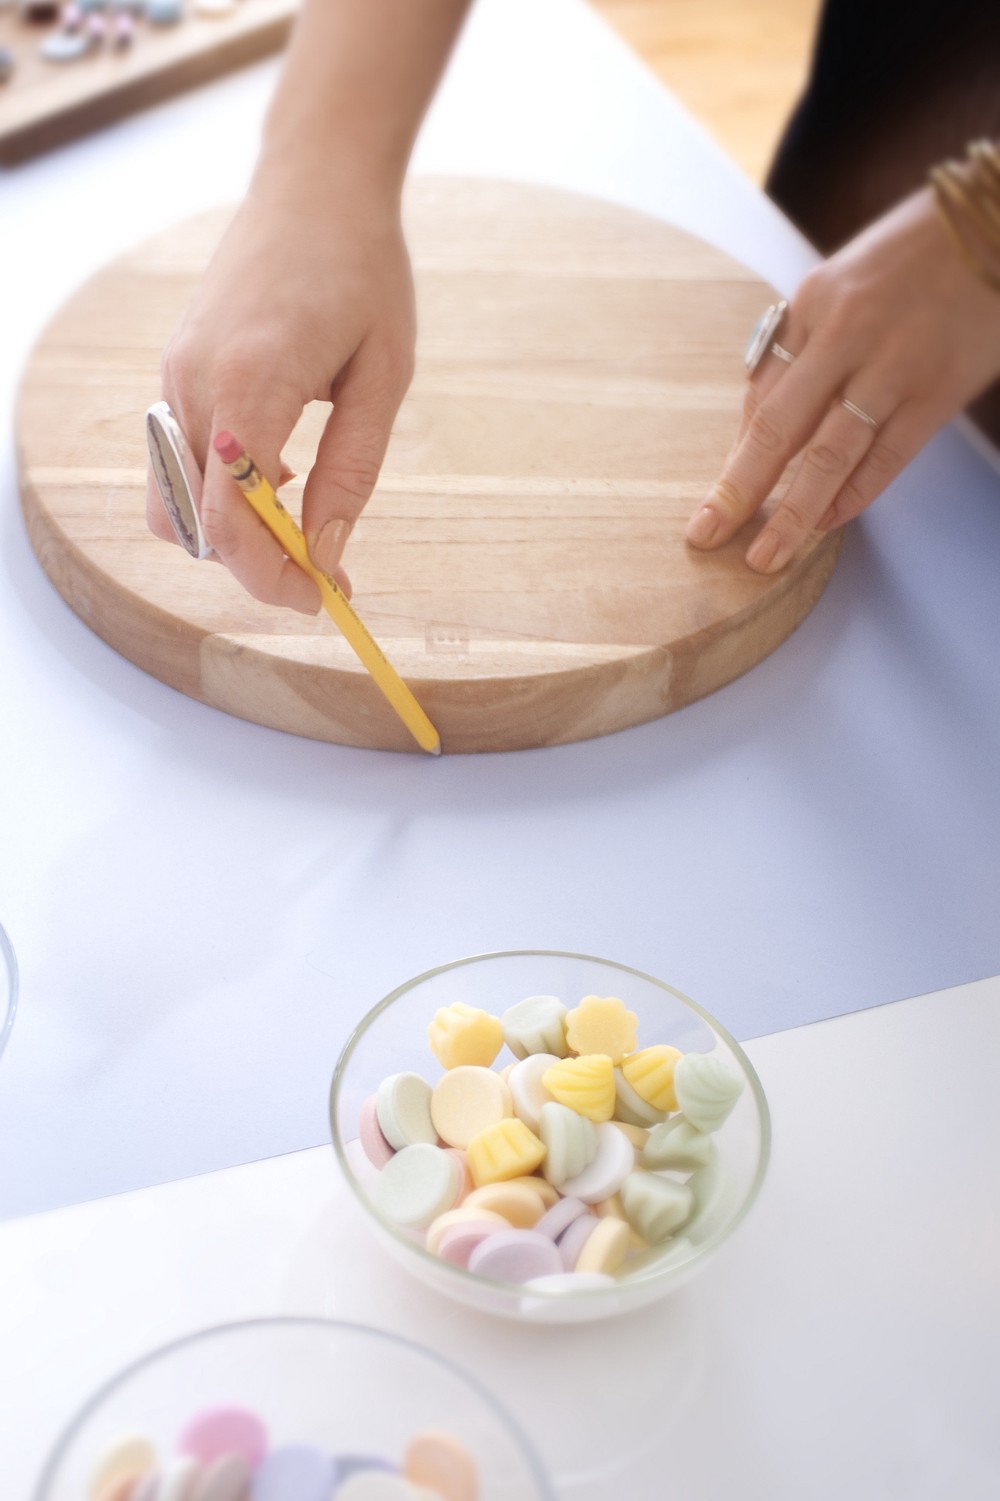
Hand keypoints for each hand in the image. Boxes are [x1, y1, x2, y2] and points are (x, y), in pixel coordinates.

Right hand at [147, 171, 415, 612]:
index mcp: (250, 382)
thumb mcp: (383, 379)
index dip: (274, 575)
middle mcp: (194, 384)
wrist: (314, 186)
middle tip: (325, 573)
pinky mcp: (174, 375)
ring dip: (234, 536)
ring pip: (174, 505)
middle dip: (257, 566)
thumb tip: (327, 554)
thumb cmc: (363, 273)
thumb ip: (352, 472)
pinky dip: (221, 497)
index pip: (233, 519)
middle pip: (196, 525)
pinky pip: (179, 467)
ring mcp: (174, 378)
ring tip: (304, 524)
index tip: (325, 597)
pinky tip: (281, 478)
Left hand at [686, 187, 999, 572]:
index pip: (760, 396)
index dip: (737, 456)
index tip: (715, 502)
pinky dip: (855, 495)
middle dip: (738, 489)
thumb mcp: (841, 281)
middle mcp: (845, 335)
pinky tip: (828, 523)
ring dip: (792, 513)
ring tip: (766, 556)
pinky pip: (887, 457)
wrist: (995, 224)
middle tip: (707, 534)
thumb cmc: (914, 255)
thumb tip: (759, 423)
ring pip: (829, 455)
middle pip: (778, 429)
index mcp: (811, 304)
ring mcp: (894, 366)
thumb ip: (800, 347)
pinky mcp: (938, 391)